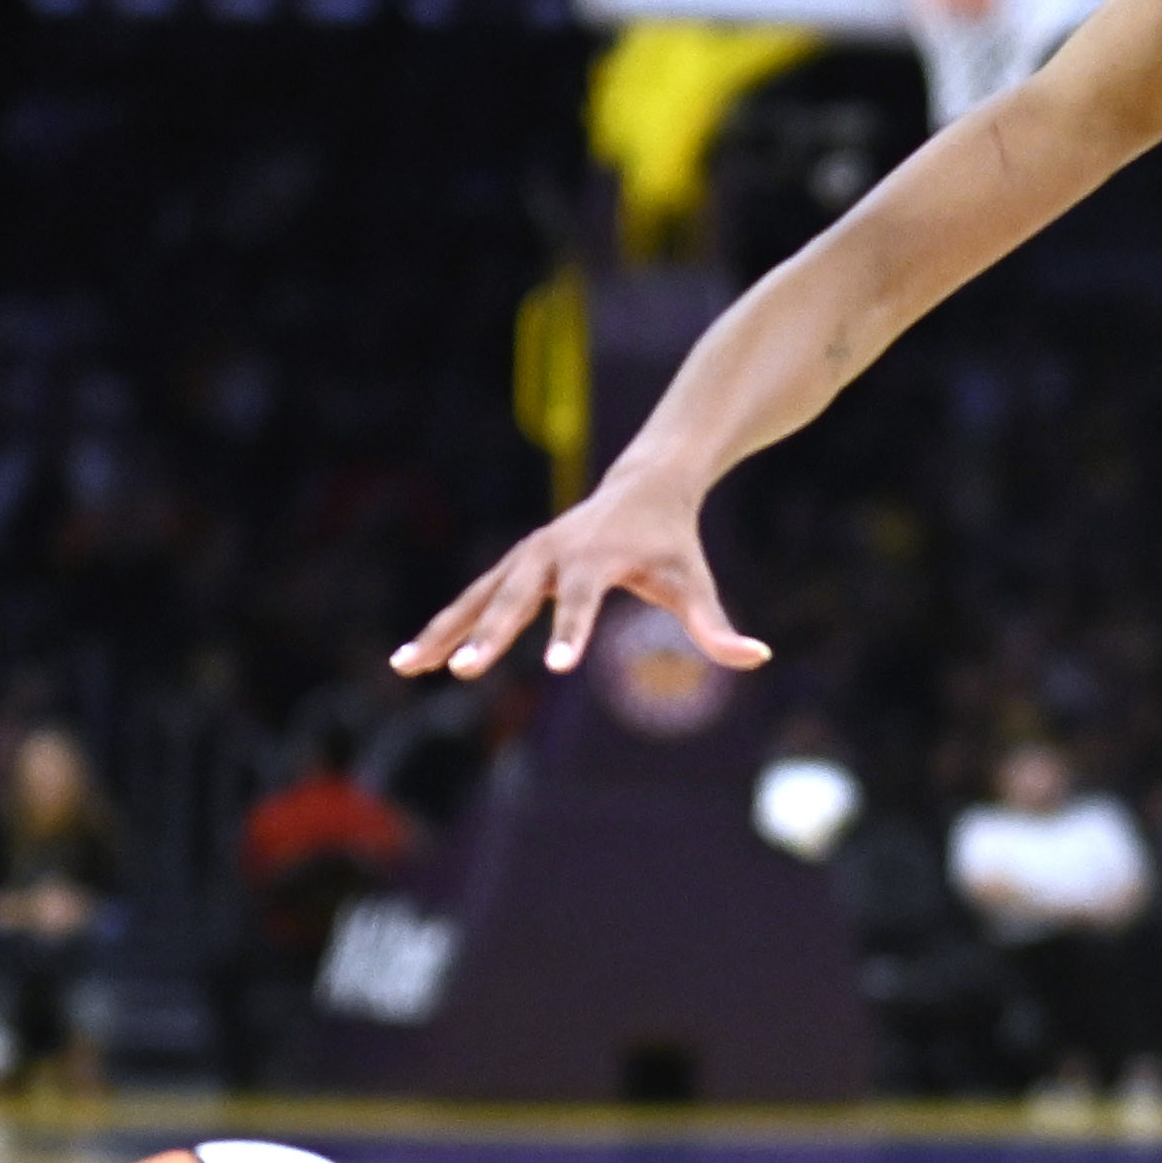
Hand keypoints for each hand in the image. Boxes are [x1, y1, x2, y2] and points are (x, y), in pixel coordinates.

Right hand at [394, 472, 764, 681]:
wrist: (645, 487)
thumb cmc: (672, 542)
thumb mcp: (695, 582)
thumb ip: (717, 626)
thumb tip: (756, 657)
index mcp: (596, 558)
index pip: (582, 602)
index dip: (571, 634)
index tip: (556, 668)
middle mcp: (551, 554)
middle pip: (514, 599)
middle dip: (488, 637)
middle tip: (462, 675)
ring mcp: (525, 557)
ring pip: (477, 598)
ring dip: (442, 632)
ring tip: (405, 668)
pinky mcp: (512, 565)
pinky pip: (471, 598)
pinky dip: (444, 624)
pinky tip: (412, 658)